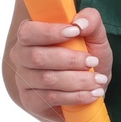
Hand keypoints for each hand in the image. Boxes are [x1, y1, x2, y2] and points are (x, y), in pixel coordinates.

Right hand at [11, 7, 112, 121]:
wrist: (88, 88)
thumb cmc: (87, 56)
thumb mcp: (95, 36)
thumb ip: (91, 20)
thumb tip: (80, 22)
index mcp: (31, 36)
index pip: (28, 31)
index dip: (50, 31)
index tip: (75, 31)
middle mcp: (21, 57)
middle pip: (37, 57)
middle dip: (70, 60)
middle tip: (93, 61)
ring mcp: (23, 81)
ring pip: (47, 79)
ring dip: (78, 80)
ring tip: (99, 80)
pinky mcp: (30, 101)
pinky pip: (51, 98)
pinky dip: (76, 96)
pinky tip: (92, 93)